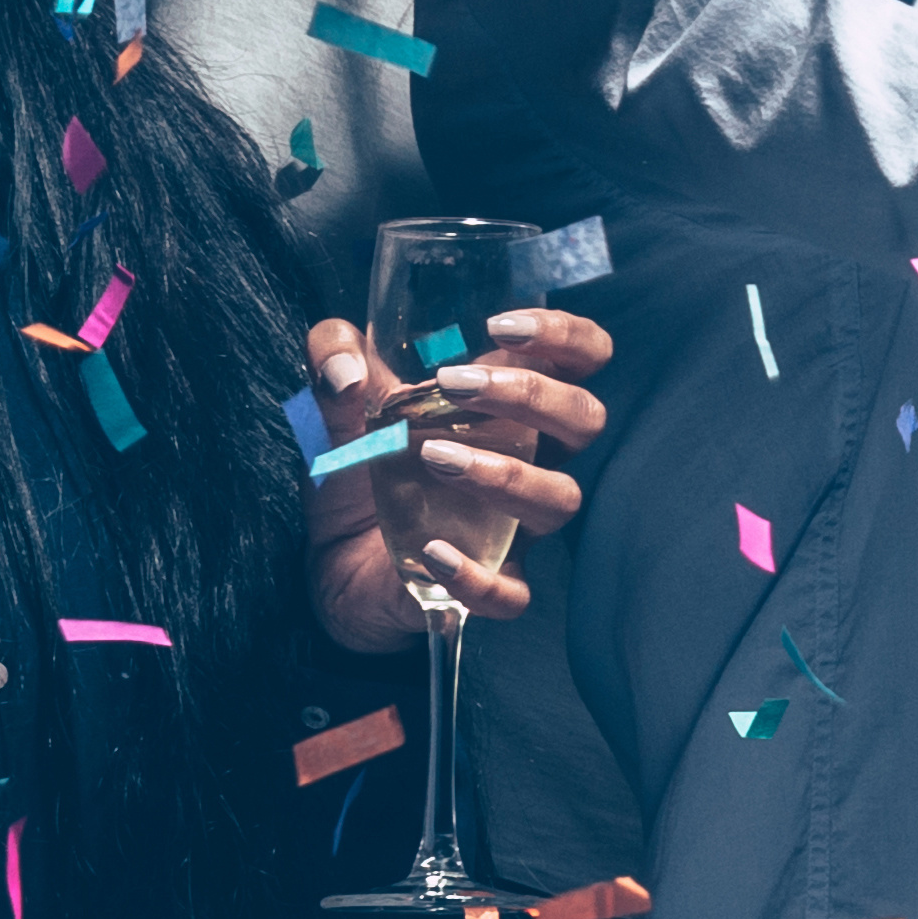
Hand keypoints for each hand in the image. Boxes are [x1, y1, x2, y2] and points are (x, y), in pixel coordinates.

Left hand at [305, 305, 611, 640]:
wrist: (332, 560)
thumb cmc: (362, 468)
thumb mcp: (337, 404)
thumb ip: (332, 359)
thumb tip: (343, 369)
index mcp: (510, 407)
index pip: (580, 358)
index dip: (564, 335)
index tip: (502, 326)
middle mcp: (531, 460)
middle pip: (585, 418)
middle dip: (532, 395)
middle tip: (455, 386)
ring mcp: (518, 526)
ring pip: (561, 498)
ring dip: (506, 473)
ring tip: (434, 457)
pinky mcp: (491, 584)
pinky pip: (514, 592)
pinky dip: (477, 575)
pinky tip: (431, 552)